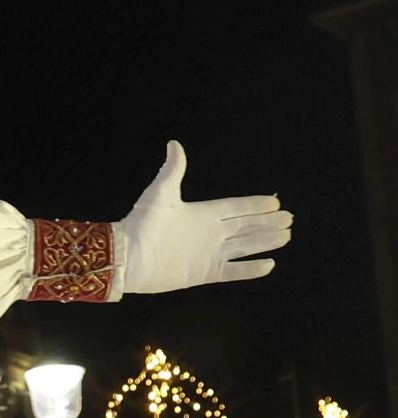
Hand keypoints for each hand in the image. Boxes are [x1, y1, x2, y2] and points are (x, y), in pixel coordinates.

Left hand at [120, 141, 292, 293]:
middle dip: (268, 222)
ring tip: (286, 236)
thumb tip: (174, 144)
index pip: (236, 207)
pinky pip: (234, 271)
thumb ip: (173, 171)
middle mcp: (209, 233)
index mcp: (201, 213)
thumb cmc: (142, 223)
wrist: (128, 257)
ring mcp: (209, 253)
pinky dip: (251, 269)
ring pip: (245, 246)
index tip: (275, 202)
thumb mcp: (160, 193)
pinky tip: (269, 264)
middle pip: (246, 226)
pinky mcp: (205, 273)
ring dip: (266, 241)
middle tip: (290, 219)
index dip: (255, 205)